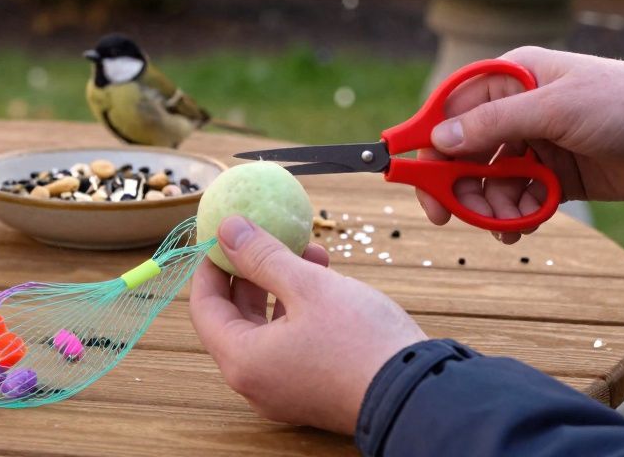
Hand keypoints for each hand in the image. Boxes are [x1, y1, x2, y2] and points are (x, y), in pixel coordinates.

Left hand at [189, 216, 425, 433]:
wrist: (419, 394)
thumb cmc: (360, 341)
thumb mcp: (307, 285)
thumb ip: (261, 255)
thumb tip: (226, 229)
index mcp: (242, 360)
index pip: (204, 307)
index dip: (210, 267)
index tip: (222, 237)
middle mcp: (255, 382)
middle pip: (234, 317)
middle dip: (251, 272)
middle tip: (265, 238)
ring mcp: (283, 390)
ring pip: (266, 328)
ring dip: (280, 286)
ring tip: (309, 251)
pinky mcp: (310, 390)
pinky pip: (290, 344)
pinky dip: (298, 310)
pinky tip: (324, 278)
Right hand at [420, 46, 623, 242]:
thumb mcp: (557, 108)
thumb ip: (494, 124)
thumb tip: (438, 138)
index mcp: (512, 78)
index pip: (451, 109)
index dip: (427, 141)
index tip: (408, 173)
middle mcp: (518, 110)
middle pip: (463, 151)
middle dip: (455, 184)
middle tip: (447, 215)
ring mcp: (536, 145)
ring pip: (488, 181)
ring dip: (489, 205)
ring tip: (507, 222)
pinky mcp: (556, 176)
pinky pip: (518, 199)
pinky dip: (515, 215)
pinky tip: (524, 224)